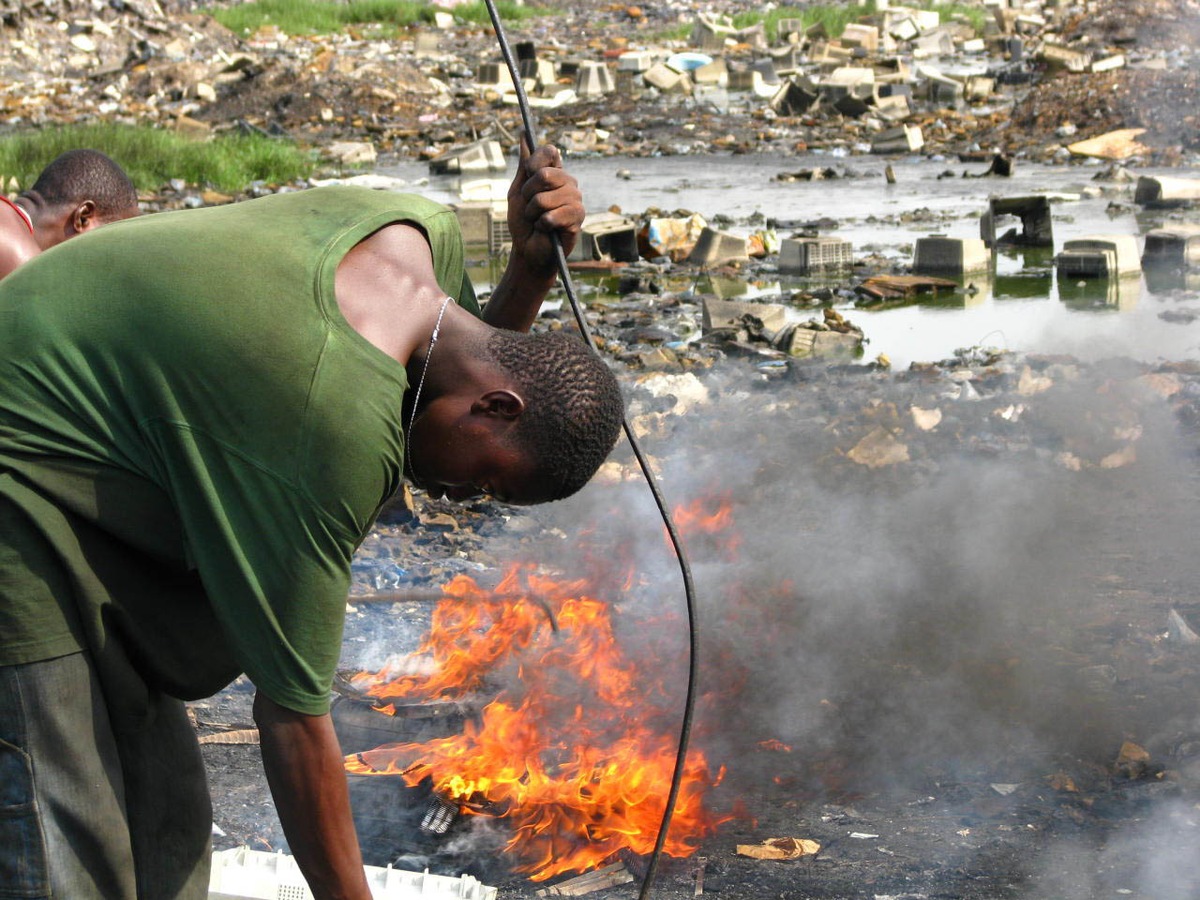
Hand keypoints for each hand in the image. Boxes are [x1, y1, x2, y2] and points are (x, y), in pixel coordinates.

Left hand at [507, 140, 582, 273]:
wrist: (529, 250)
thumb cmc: (524, 221)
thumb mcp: (518, 190)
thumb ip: (524, 164)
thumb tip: (524, 134)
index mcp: (555, 173)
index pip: (550, 151)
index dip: (534, 162)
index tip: (528, 175)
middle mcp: (569, 183)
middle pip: (544, 174)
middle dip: (528, 193)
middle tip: (531, 207)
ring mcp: (575, 199)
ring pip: (544, 198)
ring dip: (533, 213)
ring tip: (538, 220)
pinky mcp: (578, 218)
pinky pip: (551, 216)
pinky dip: (542, 225)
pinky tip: (547, 230)